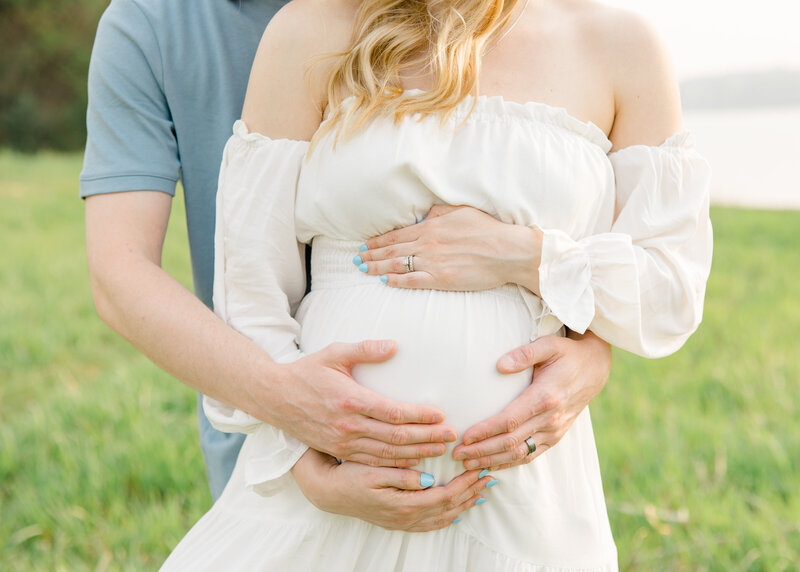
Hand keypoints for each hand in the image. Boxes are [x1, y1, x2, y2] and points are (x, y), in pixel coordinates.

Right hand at [266, 339, 457, 466]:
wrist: (274, 397)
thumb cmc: (307, 371)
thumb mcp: (334, 353)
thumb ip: (365, 349)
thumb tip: (394, 346)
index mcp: (350, 399)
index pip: (394, 412)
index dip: (420, 416)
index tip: (441, 415)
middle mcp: (348, 424)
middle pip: (396, 437)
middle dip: (427, 438)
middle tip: (452, 437)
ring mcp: (343, 441)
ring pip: (387, 454)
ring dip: (417, 453)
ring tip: (441, 450)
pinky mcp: (339, 450)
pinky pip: (373, 462)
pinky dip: (396, 464)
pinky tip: (414, 463)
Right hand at [291, 449, 493, 531]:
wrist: (329, 491)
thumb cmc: (350, 475)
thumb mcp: (373, 470)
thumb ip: (402, 475)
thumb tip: (430, 479)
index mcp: (402, 504)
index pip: (444, 496)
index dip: (464, 483)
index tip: (479, 468)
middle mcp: (406, 518)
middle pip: (448, 508)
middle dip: (471, 492)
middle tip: (490, 477)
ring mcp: (402, 522)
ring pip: (442, 517)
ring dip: (465, 504)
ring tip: (482, 491)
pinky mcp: (399, 521)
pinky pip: (431, 523)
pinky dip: (449, 515)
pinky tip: (458, 509)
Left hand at [359, 205, 542, 293]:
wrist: (507, 251)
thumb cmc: (488, 230)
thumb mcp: (461, 211)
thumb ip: (439, 213)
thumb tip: (424, 214)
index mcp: (431, 226)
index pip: (397, 234)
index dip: (379, 241)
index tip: (367, 244)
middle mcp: (428, 243)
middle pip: (392, 250)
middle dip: (372, 255)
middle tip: (357, 259)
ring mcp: (433, 262)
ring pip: (397, 265)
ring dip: (378, 268)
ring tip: (364, 269)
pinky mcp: (441, 278)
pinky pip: (412, 280)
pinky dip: (396, 281)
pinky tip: (385, 282)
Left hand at [452, 331, 610, 469]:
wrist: (595, 369)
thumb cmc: (567, 354)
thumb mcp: (548, 344)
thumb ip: (524, 353)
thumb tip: (499, 365)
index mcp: (545, 397)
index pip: (509, 421)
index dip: (485, 432)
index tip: (464, 437)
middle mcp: (550, 418)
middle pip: (511, 442)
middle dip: (481, 451)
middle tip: (457, 455)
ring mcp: (554, 430)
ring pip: (519, 453)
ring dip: (492, 461)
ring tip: (467, 465)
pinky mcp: (555, 436)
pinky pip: (531, 455)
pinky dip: (510, 463)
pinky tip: (491, 465)